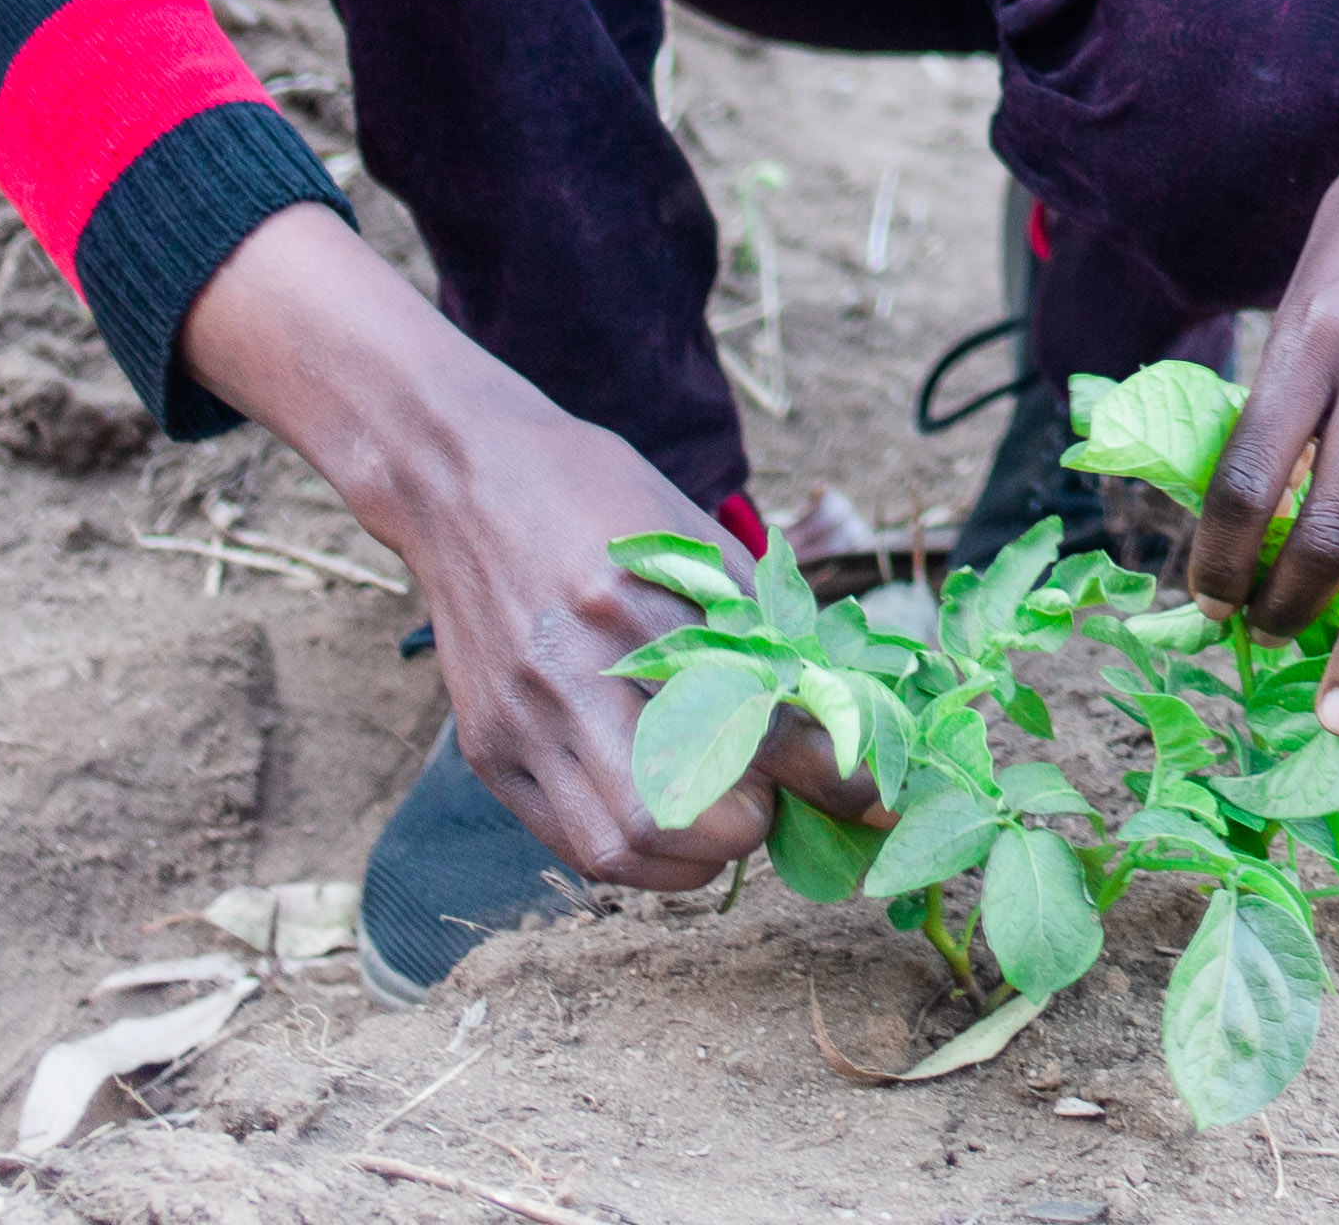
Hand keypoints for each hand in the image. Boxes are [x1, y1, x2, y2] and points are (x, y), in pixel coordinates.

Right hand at [176, 206, 830, 890]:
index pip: (760, 718)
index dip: (834, 773)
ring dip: (695, 857)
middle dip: (753, 822)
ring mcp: (521, 718)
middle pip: (683, 809)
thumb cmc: (596, 494)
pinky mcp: (488, 750)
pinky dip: (637, 857)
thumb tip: (844, 708)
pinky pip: (570, 844)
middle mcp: (572, 668)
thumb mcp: (694, 532)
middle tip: (776, 795)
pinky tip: (671, 826)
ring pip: (621, 848)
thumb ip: (761, 620)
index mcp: (637, 600)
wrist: (463, 481)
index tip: (875, 794)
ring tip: (725, 819)